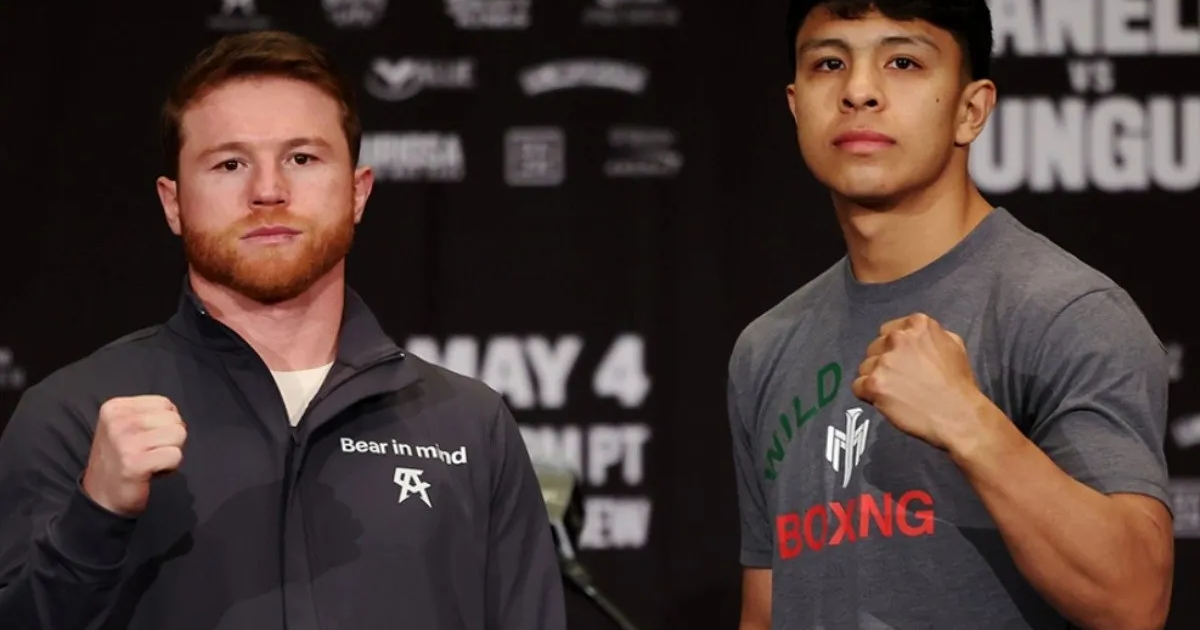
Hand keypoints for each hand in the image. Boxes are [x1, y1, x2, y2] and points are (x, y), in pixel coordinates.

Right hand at [82, 395, 186, 516]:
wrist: (101, 497)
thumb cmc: (120, 460)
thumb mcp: (125, 427)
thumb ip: (147, 414)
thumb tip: (175, 413)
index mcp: (115, 408)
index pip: (164, 403)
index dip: (165, 423)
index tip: (146, 439)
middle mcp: (118, 421)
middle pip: (174, 419)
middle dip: (170, 438)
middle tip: (150, 452)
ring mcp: (125, 442)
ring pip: (178, 435)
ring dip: (171, 452)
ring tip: (151, 461)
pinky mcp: (135, 463)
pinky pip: (175, 456)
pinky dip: (170, 467)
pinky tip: (152, 472)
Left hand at [852, 313, 985, 450]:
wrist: (958, 415)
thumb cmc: (959, 383)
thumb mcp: (953, 345)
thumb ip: (930, 336)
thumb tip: (915, 336)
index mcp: (917, 324)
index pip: (888, 331)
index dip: (893, 349)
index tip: (902, 363)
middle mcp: (897, 338)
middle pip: (874, 348)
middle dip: (883, 362)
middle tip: (900, 380)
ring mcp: (884, 361)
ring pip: (865, 367)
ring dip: (875, 379)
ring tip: (896, 393)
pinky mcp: (874, 383)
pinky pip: (858, 386)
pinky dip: (868, 395)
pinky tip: (886, 401)